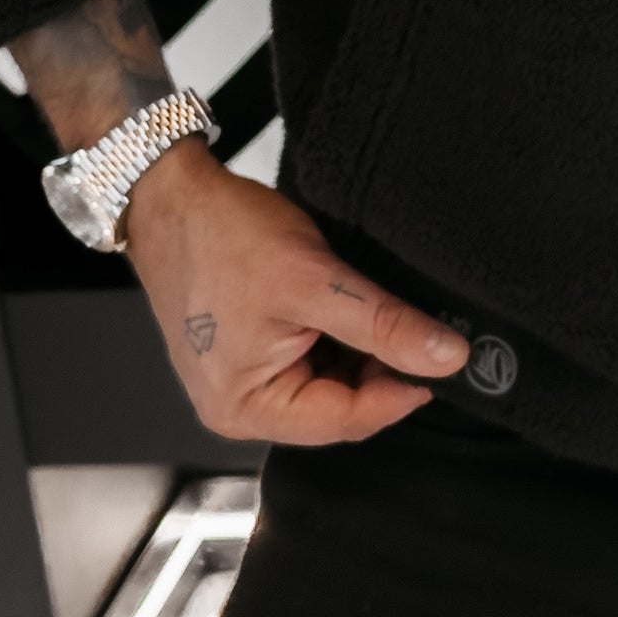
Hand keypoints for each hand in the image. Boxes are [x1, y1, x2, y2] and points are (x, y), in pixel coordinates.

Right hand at [120, 138, 471, 443]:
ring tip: (368, 306)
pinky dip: (335, 338)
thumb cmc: (221, 236)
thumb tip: (446, 357)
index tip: (443, 360)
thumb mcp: (315, 281)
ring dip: (358, 352)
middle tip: (410, 324)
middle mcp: (238, 408)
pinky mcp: (245, 356)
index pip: (346, 420)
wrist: (171, 196)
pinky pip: (307, 361)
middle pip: (338, 408)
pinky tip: (343, 304)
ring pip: (327, 383)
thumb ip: (384, 325)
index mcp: (247, 408)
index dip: (402, 391)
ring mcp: (240, 382)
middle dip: (379, 370)